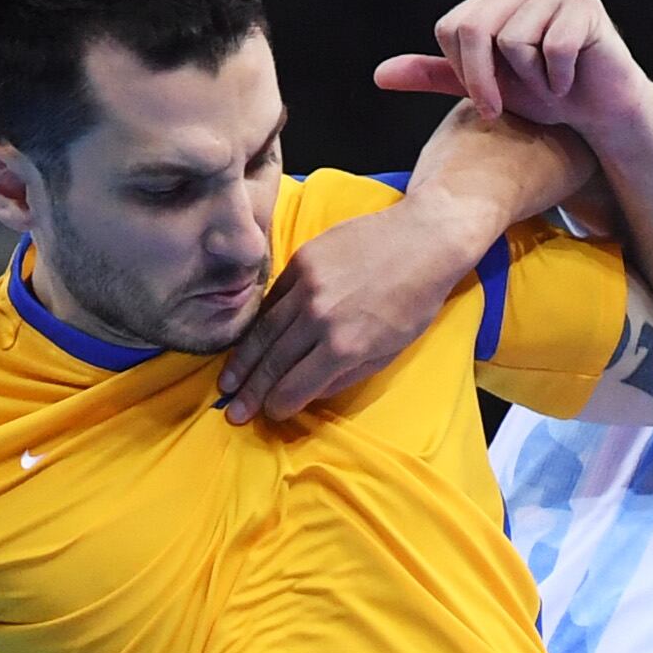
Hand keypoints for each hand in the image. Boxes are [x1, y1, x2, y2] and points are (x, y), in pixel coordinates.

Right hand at [215, 202, 483, 426]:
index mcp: (344, 347)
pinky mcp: (302, 260)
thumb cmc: (414, 302)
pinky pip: (273, 299)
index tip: (268, 414)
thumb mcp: (388, 351)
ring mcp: (307, 285)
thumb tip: (306, 392)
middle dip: (250, 392)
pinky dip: (259, 323)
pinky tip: (249, 341)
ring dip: (243, 361)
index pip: (294, 387)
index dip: (278, 406)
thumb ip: (344, 375)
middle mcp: (319, 317)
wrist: (424, 238)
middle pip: (273, 363)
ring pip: (264, 331)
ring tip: (227, 381)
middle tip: (232, 411)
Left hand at [378, 0, 652, 143]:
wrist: (600, 112)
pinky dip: (559, 80)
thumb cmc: (541, 96)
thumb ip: (436, 76)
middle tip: (507, 106)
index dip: (465, 74)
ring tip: (550, 84)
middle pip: (476, 30)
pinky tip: (572, 81)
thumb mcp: (482, 87)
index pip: (452, 28)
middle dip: (488, 81)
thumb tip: (378, 76)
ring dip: (531, 82)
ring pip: (514, 42)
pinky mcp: (587, 5)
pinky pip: (552, 50)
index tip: (488, 100)